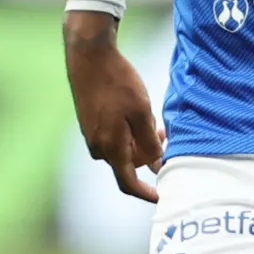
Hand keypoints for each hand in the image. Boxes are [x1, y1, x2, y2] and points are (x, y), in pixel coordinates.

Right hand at [64, 12, 162, 202]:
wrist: (88, 56)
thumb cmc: (117, 82)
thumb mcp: (141, 112)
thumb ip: (149, 142)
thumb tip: (156, 164)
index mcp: (111, 148)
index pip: (129, 183)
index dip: (146, 193)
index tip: (162, 197)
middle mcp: (98, 147)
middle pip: (129, 164)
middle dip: (148, 155)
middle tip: (165, 134)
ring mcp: (91, 135)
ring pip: (122, 148)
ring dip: (139, 141)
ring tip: (153, 120)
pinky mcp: (89, 123)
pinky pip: (114, 136)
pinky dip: (128, 131)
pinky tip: (136, 112)